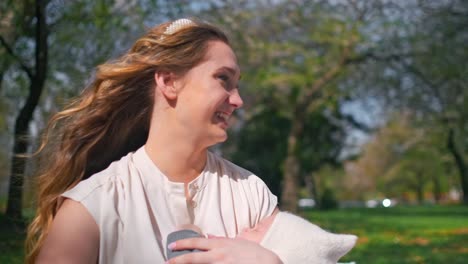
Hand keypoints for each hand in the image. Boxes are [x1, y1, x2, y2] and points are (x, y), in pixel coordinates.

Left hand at [166, 236, 282, 263]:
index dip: (183, 244)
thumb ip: (222, 240)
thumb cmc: (254, 253)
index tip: (172, 246)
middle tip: (167, 262)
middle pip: (194, 257)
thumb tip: (210, 237)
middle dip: (178, 260)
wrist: (267, 263)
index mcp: (221, 244)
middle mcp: (219, 255)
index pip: (198, 242)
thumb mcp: (238, 242)